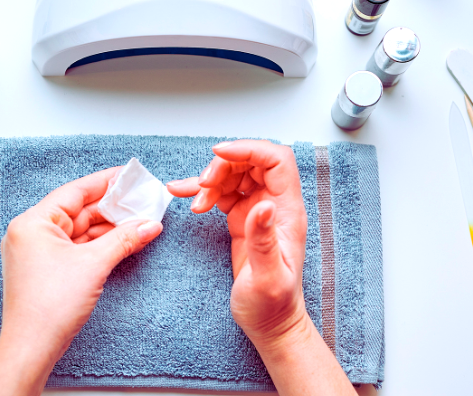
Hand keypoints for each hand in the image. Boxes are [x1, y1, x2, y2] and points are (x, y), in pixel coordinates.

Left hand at [0, 167, 162, 395]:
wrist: (32, 348)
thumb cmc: (48, 307)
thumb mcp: (94, 264)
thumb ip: (124, 239)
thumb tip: (150, 224)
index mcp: (34, 222)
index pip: (75, 192)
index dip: (105, 182)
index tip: (128, 175)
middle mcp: (32, 233)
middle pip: (79, 210)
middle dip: (112, 209)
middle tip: (141, 201)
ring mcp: (38, 252)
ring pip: (80, 230)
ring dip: (109, 228)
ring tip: (140, 222)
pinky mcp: (47, 269)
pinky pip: (77, 247)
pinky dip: (100, 244)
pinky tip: (123, 241)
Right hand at [167, 139, 307, 347]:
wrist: (269, 323)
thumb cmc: (273, 305)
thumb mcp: (268, 278)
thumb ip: (264, 240)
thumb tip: (263, 204)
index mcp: (288, 211)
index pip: (277, 161)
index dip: (250, 149)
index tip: (220, 154)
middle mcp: (275, 205)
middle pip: (252, 161)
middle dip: (224, 165)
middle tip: (203, 185)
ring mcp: (258, 210)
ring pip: (235, 174)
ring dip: (211, 180)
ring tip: (195, 200)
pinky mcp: (242, 218)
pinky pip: (223, 192)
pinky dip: (203, 191)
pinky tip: (185, 193)